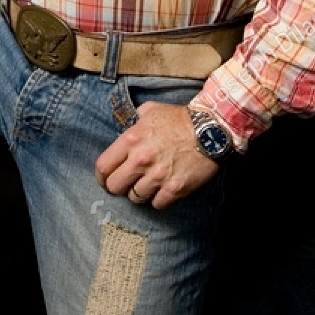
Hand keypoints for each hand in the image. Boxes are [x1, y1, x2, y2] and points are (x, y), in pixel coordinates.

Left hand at [95, 101, 219, 211]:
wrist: (212, 129)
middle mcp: (141, 159)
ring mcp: (158, 176)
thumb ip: (134, 121)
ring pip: (135, 197)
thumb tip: (125, 130)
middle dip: (119, 187)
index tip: (106, 179)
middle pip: (115, 187)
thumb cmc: (181, 118)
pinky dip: (159, 200)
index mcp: (131, 140)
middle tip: (127, 184)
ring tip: (149, 185)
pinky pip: (157, 204)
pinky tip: (164, 190)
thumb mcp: (151, 111)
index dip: (102, 176)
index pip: (103, 167)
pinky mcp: (175, 188)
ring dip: (140, 193)